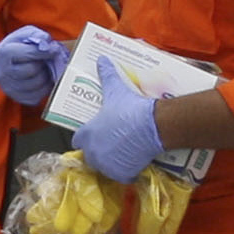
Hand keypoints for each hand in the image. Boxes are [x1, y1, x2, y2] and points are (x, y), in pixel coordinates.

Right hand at [0, 25, 70, 107]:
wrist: (10, 62)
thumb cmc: (20, 46)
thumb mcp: (25, 34)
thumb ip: (36, 35)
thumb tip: (46, 43)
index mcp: (2, 53)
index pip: (27, 53)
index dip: (44, 51)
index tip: (53, 50)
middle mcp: (2, 73)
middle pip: (32, 69)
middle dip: (43, 64)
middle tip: (45, 60)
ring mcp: (8, 88)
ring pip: (37, 83)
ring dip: (46, 75)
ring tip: (44, 69)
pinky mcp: (17, 98)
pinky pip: (38, 96)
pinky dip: (45, 87)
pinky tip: (42, 79)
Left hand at [74, 70, 166, 184]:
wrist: (154, 125)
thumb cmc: (131, 108)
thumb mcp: (116, 91)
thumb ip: (106, 75)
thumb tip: (101, 58)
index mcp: (86, 135)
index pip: (79, 139)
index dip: (88, 136)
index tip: (99, 133)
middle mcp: (92, 153)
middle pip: (92, 155)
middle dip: (101, 150)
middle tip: (116, 142)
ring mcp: (106, 165)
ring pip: (105, 167)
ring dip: (113, 162)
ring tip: (126, 151)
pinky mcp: (121, 174)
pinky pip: (121, 175)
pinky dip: (127, 171)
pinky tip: (135, 162)